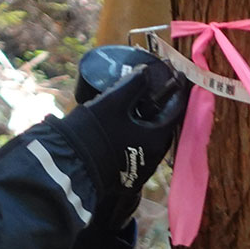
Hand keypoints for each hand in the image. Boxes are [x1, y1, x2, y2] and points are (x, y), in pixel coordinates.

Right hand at [59, 51, 190, 225]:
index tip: (177, 74)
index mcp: (157, 138)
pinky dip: (140, 137)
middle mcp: (155, 157)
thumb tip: (146, 71)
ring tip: (142, 108)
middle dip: (164, 107)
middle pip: (165, 126)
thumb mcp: (114, 100)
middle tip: (158, 90)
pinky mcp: (130, 177)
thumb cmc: (95, 130)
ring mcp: (143, 169)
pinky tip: (129, 128)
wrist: (72, 165)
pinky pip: (141, 151)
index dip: (178, 89)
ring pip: (153, 140)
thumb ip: (134, 83)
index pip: (176, 109)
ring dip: (151, 124)